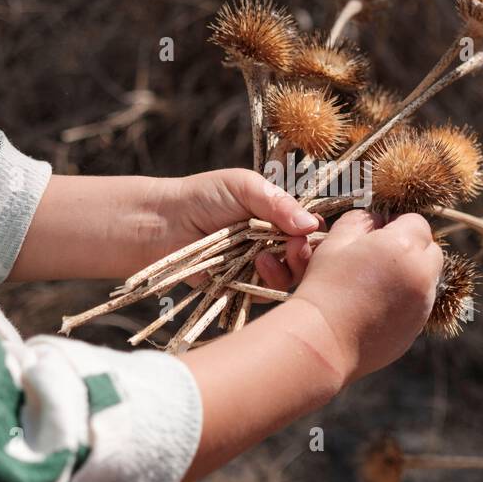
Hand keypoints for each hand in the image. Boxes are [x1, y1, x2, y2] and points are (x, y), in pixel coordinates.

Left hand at [162, 168, 322, 288]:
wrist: (166, 223)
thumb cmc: (205, 196)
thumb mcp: (245, 187)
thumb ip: (278, 203)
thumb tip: (311, 225)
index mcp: (280, 217)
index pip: (312, 229)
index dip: (317, 233)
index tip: (310, 231)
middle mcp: (275, 243)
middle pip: (308, 258)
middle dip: (306, 255)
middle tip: (294, 248)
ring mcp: (261, 267)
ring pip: (292, 279)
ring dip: (287, 270)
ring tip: (265, 258)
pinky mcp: (245, 288)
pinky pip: (268, 294)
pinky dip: (267, 284)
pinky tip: (254, 268)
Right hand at [290, 209, 442, 384]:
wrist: (323, 340)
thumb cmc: (325, 286)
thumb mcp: (336, 241)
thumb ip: (361, 220)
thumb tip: (377, 219)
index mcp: (404, 247)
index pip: (417, 222)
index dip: (397, 223)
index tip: (378, 232)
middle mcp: (421, 275)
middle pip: (431, 250)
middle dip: (412, 247)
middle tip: (380, 255)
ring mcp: (423, 305)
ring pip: (427, 279)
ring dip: (411, 274)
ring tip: (376, 283)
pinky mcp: (416, 329)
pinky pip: (419, 305)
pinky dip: (406, 300)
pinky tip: (376, 306)